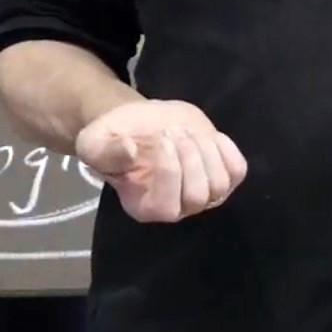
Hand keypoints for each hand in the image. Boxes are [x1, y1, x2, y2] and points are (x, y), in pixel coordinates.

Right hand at [74, 99, 246, 223]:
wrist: (141, 123)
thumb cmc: (115, 136)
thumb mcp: (94, 141)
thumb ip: (105, 150)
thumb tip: (130, 150)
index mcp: (144, 207)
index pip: (167, 206)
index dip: (169, 172)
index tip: (162, 139)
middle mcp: (177, 209)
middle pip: (198, 196)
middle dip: (189, 157)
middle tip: (173, 130)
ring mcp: (203, 194)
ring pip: (220, 184)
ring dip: (206, 150)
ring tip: (186, 130)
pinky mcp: (222, 175)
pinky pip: (238, 170)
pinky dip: (227, 150)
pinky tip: (208, 136)